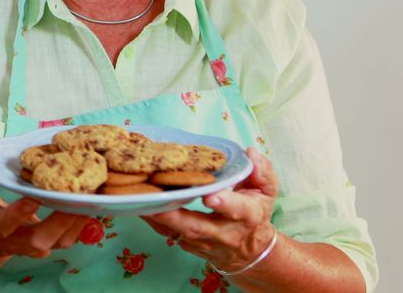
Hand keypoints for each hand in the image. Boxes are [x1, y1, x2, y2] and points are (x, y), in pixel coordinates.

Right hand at [0, 164, 90, 257]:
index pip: (4, 225)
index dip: (18, 214)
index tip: (32, 198)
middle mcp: (14, 240)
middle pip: (39, 239)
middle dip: (59, 221)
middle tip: (75, 196)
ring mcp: (35, 244)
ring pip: (60, 241)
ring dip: (77, 220)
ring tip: (91, 195)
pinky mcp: (51, 242)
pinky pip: (71, 237)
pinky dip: (84, 220)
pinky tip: (92, 199)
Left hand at [142, 147, 279, 272]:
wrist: (250, 251)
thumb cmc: (255, 212)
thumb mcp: (266, 191)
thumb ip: (262, 171)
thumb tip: (250, 152)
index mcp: (247, 216)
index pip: (238, 211)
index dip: (225, 204)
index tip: (210, 196)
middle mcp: (224, 232)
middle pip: (197, 227)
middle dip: (175, 215)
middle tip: (156, 199)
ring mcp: (203, 242)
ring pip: (176, 232)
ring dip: (156, 216)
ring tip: (137, 197)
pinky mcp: (187, 245)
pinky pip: (166, 233)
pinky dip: (151, 219)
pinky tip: (136, 202)